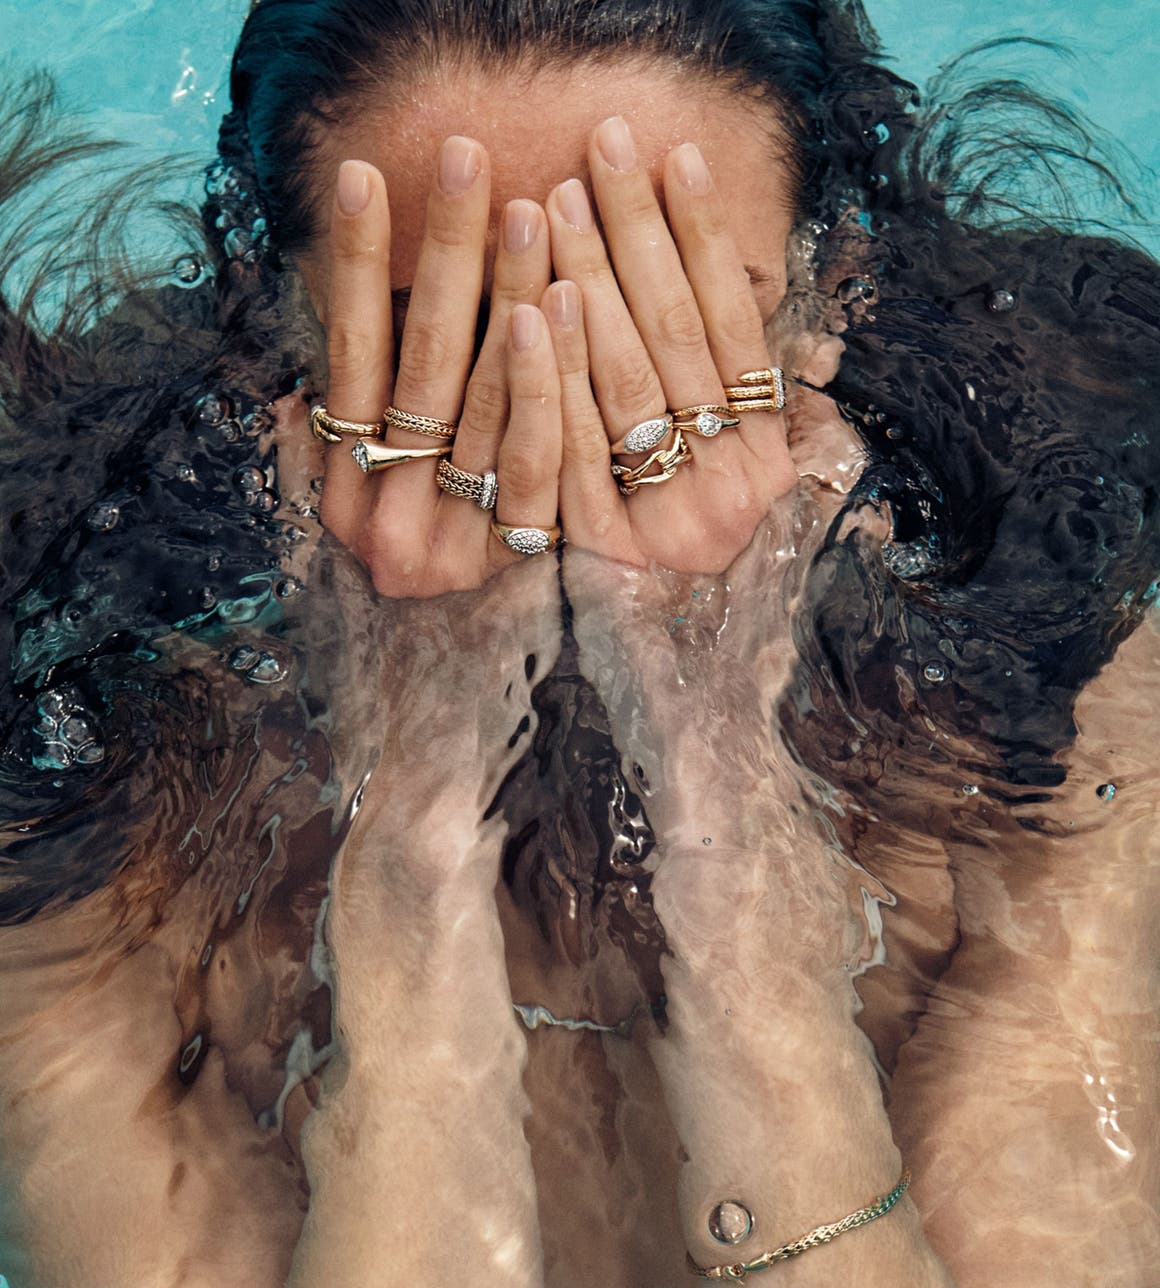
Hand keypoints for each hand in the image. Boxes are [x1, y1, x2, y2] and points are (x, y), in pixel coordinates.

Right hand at [316, 139, 561, 597]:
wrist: (447, 689)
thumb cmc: (411, 565)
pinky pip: (539, 455)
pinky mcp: (520, 554)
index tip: (364, 176)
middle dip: (444, 255)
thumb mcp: (352, 508)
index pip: (348, 356)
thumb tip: (302, 398)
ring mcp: (454, 539)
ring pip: (485, 402)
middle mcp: (385, 516)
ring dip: (507, 299)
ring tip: (530, 214)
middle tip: (465, 161)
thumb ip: (332, 445)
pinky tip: (561, 307)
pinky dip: (547, 380)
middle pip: (421, 364)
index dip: (359, 266)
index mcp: (339, 491)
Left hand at [543, 116, 796, 574]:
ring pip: (630, 384)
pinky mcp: (606, 546)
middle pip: (676, 339)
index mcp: (768, 450)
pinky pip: (577, 449)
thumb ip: (731, 385)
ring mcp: (671, 517)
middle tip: (595, 154)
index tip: (671, 155)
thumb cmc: (694, 533)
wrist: (679, 660)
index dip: (702, 236)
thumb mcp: (732, 461)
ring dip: (591, 284)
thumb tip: (713, 269)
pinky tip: (531, 309)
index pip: (733, 321)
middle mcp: (733, 484)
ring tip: (557, 204)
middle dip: (634, 238)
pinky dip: (555, 378)